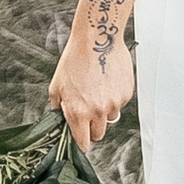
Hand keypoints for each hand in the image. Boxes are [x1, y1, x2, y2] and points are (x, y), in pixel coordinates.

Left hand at [49, 22, 134, 148]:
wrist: (97, 39)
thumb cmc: (75, 59)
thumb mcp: (57, 85)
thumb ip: (59, 106)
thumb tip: (61, 117)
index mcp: (79, 111)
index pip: (83, 141)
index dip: (82, 143)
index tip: (82, 143)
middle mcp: (98, 110)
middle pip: (99, 134)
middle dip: (93, 128)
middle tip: (88, 113)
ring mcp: (114, 102)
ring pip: (111, 118)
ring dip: (104, 111)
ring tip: (98, 90)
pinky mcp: (126, 93)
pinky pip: (120, 103)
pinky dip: (114, 97)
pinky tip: (107, 81)